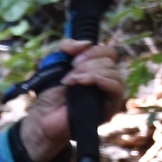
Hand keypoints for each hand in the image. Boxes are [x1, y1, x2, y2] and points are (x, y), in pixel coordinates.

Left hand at [16, 42, 126, 161]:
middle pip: (111, 61)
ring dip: (91, 73)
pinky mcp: (110, 109)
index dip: (93, 51)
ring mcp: (109, 95)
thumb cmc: (50, 92)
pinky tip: (85, 83)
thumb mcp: (53, 61)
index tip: (73, 60)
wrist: (44, 118)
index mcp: (96, 68)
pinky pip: (117, 89)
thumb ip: (66, 46)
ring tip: (72, 82)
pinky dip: (101, 81)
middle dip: (88, 63)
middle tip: (70, 74)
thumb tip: (87, 43)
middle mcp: (106, 80)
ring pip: (114, 73)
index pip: (108, 53)